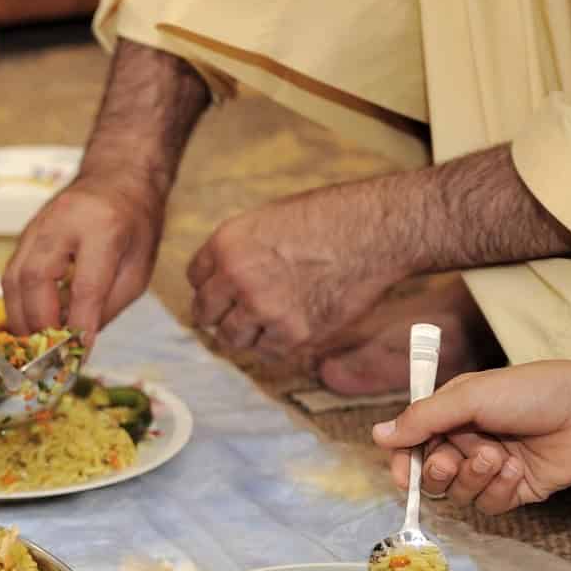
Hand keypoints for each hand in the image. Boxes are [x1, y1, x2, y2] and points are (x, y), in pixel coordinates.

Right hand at [2, 177, 163, 338]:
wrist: (117, 177)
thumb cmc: (135, 225)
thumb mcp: (138, 268)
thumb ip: (109, 305)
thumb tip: (78, 340)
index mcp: (103, 227)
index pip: (85, 286)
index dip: (79, 324)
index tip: (79, 354)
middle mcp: (63, 222)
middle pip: (36, 278)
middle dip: (39, 322)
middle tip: (49, 353)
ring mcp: (38, 225)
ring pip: (14, 277)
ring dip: (21, 317)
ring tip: (35, 344)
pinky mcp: (24, 234)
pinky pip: (11, 274)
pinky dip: (17, 304)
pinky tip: (29, 322)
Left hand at [187, 185, 406, 357]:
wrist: (375, 231)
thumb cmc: (328, 218)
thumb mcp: (268, 220)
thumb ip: (239, 250)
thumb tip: (221, 278)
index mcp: (226, 244)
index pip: (194, 279)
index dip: (210, 286)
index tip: (222, 292)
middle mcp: (237, 278)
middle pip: (205, 314)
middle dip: (219, 315)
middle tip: (235, 316)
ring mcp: (264, 309)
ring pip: (232, 339)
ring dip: (246, 334)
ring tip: (266, 322)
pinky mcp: (294, 334)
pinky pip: (268, 353)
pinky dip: (276, 345)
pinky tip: (290, 328)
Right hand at [370, 362, 570, 512]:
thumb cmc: (533, 391)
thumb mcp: (470, 395)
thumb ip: (423, 418)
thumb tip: (378, 435)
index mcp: (451, 415)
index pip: (412, 446)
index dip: (405, 463)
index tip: (405, 475)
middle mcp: (467, 442)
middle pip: (431, 475)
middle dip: (439, 470)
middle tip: (454, 458)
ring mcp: (491, 469)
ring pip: (459, 492)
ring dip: (474, 476)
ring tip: (499, 457)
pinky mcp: (516, 490)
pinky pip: (490, 505)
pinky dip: (499, 489)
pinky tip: (518, 469)